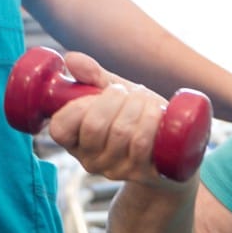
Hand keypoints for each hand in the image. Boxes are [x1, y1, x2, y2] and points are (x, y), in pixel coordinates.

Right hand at [47, 53, 194, 188]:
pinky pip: (141, 143)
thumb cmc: (136, 114)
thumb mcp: (113, 93)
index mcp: (76, 141)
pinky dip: (150, 118)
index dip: (78, 106)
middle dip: (114, 98)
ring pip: (121, 131)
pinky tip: (157, 111)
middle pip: (94, 126)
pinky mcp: (142, 173)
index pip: (59, 129)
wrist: (172, 144)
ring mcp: (117, 169)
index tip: (98, 94)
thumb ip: (92, 75)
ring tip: (145, 100)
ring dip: (137, 104)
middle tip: (126, 93)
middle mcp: (92, 160)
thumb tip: (70, 59)